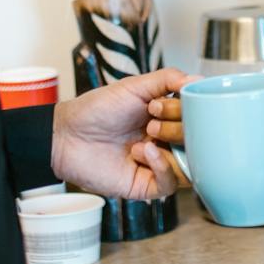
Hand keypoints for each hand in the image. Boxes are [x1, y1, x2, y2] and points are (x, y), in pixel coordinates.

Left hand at [50, 67, 190, 198]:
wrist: (65, 135)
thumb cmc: (95, 109)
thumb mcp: (134, 86)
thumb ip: (167, 79)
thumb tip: (198, 79)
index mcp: (166, 119)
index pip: (197, 119)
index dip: (189, 110)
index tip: (167, 101)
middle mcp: (164, 142)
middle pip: (197, 143)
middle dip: (180, 128)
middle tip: (154, 120)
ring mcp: (155, 164)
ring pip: (189, 165)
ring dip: (173, 147)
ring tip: (150, 135)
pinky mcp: (144, 185)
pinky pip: (169, 184)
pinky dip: (163, 167)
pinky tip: (144, 152)